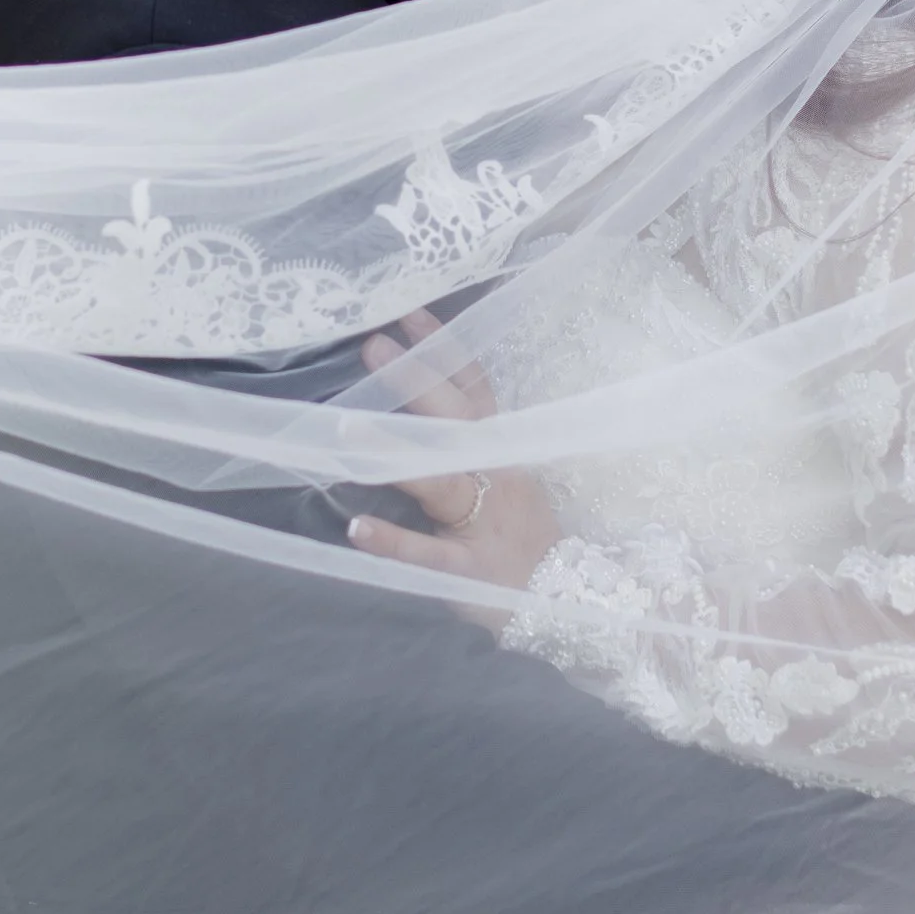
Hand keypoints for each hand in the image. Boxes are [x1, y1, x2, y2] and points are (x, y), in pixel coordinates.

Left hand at [345, 311, 559, 608]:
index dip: (444, 352)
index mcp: (500, 451)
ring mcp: (481, 521)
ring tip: (348, 431)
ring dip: (394, 454)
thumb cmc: (522, 534)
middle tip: (373, 346)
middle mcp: (494, 476)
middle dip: (414, 382)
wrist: (566, 600)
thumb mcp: (506, 475)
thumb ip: (469, 440)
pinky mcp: (467, 568)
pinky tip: (357, 530)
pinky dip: (394, 542)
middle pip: (454, 422)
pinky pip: (427, 554)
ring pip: (438, 480)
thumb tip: (422, 399)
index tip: (409, 313)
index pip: (472, 391)